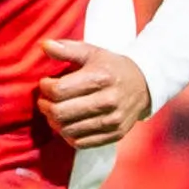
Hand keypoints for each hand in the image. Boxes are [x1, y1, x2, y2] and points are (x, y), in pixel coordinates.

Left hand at [37, 39, 151, 148]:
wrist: (144, 84)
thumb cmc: (111, 67)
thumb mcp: (91, 52)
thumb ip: (67, 49)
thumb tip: (44, 45)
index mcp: (101, 78)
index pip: (59, 90)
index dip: (45, 88)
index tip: (46, 83)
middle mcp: (108, 101)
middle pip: (60, 113)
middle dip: (45, 106)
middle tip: (45, 100)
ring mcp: (113, 121)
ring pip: (67, 130)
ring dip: (54, 121)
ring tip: (55, 110)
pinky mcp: (114, 134)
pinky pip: (80, 143)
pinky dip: (68, 135)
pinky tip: (68, 123)